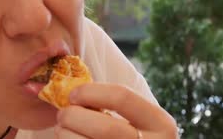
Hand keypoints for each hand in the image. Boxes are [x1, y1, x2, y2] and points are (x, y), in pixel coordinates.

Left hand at [54, 83, 177, 138]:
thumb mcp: (134, 117)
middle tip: (62, 114)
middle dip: (73, 117)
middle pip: (105, 128)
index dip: (90, 92)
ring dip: (65, 134)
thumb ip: (113, 103)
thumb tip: (70, 88)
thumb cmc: (127, 133)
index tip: (72, 95)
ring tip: (62, 129)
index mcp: (160, 123)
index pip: (122, 97)